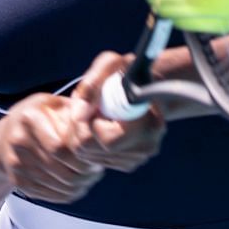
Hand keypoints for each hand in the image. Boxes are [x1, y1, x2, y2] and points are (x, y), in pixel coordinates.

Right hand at [0, 93, 105, 203]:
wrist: (7, 135)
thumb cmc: (40, 116)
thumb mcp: (55, 104)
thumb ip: (76, 111)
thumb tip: (100, 122)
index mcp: (29, 117)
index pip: (60, 147)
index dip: (82, 156)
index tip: (96, 157)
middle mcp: (18, 140)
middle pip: (59, 168)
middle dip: (83, 173)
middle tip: (97, 171)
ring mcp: (15, 163)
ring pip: (56, 184)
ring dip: (78, 185)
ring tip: (90, 177)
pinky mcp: (17, 181)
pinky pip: (48, 194)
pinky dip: (67, 193)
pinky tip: (77, 185)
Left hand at [69, 52, 166, 170]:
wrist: (144, 87)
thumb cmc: (126, 73)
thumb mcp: (110, 64)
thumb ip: (92, 84)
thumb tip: (79, 114)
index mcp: (149, 124)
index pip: (107, 141)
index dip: (89, 123)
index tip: (90, 104)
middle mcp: (146, 147)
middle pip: (91, 151)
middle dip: (80, 128)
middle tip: (85, 108)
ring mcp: (137, 158)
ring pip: (88, 156)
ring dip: (82, 133)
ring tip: (93, 113)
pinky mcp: (126, 163)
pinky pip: (93, 159)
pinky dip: (89, 143)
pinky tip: (98, 125)